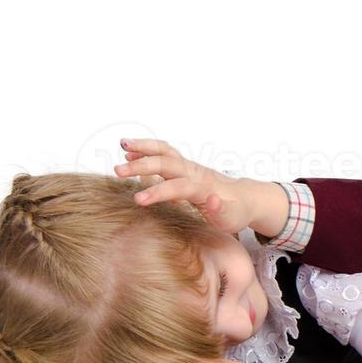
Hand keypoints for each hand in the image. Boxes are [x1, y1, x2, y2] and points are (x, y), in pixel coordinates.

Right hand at [116, 138, 257, 233]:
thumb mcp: (231, 217)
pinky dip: (147, 150)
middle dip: (142, 165)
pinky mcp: (183, 168)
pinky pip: (164, 154)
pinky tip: (130, 151)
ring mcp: (188, 168)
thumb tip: (213, 200)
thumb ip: (221, 210)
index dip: (158, 192)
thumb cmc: (235, 212)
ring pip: (165, 152)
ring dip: (144, 147)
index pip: (178, 187)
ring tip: (122, 145)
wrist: (243, 198)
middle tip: (118, 170)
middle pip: (167, 163)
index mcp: (203, 187)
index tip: (138, 200)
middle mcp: (194, 173)